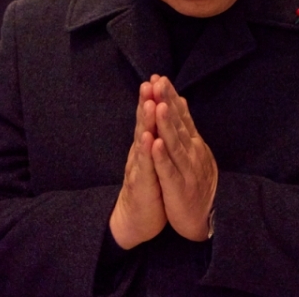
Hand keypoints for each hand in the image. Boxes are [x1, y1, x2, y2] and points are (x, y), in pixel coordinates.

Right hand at [109, 81, 166, 249]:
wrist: (137, 219)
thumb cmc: (149, 186)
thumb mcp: (155, 159)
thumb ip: (156, 137)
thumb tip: (161, 114)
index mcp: (147, 146)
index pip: (151, 118)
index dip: (154, 98)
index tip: (159, 78)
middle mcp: (140, 153)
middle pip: (144, 124)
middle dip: (147, 102)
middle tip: (149, 82)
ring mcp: (139, 167)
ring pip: (142, 141)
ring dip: (146, 122)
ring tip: (150, 103)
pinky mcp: (141, 185)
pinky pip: (144, 167)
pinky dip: (146, 153)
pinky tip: (148, 140)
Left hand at [150, 76, 217, 241]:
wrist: (210, 216)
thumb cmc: (197, 182)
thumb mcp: (194, 151)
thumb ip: (186, 127)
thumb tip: (180, 101)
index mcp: (192, 143)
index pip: (181, 115)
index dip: (170, 97)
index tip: (160, 78)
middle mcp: (191, 152)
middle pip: (178, 123)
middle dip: (167, 102)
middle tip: (159, 82)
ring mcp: (186, 169)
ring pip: (175, 143)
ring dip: (167, 124)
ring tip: (159, 105)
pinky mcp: (179, 187)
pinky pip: (169, 170)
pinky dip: (162, 157)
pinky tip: (155, 144)